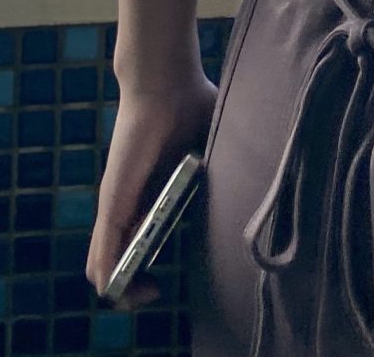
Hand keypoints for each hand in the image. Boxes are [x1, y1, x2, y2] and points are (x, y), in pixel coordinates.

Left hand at [87, 68, 217, 310]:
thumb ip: (232, 162)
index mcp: (154, 193)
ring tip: (146, 293)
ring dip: (122, 288)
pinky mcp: (113, 203)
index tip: (167, 277)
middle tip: (158, 290)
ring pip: (105, 265)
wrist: (166, 80)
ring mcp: (119, 205)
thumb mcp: (215, 144)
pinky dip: (110, 278)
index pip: (141, 239)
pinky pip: (102, 254)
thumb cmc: (192, 103)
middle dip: (135, 284)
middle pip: (119, 259)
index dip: (147, 264)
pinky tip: (122, 291)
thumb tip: (271, 174)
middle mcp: (132, 204)